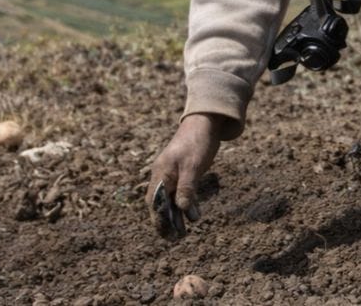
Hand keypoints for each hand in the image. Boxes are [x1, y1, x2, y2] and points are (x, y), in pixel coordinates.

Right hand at [147, 113, 225, 239]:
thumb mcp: (193, 166)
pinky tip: (193, 214)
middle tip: (173, 237)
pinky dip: (185, 204)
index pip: (155, 201)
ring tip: (183, 232)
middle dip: (165, 220)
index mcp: (161, 173)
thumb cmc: (198, 142)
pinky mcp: (183, 172)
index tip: (164, 233)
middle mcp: (163, 174)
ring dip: (176, 214)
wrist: (206, 122)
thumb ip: (187, 188)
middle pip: (161, 202)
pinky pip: (181, 192)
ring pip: (171, 198)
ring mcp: (173, 173)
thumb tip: (183, 210)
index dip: (158, 217)